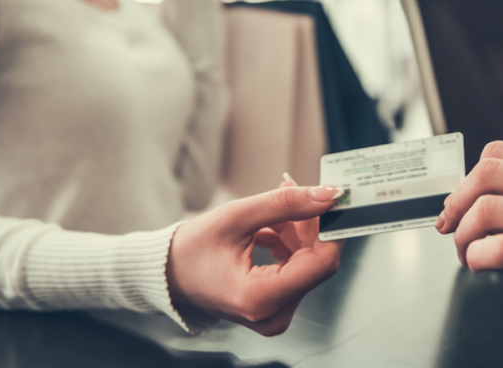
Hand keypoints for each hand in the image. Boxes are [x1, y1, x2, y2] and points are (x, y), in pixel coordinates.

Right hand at [166, 175, 344, 335]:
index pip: (321, 263)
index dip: (332, 227)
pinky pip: (296, 269)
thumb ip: (286, 204)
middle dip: (310, 223)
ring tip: (277, 203)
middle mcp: (273, 315)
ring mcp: (275, 315)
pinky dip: (289, 242)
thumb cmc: (193, 248)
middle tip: (296, 187)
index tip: (334, 197)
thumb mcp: (237, 217)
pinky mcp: (275, 307)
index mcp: (260, 298)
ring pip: (307, 263)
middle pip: (315, 261)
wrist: (168, 274)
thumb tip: (329, 195)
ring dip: (297, 229)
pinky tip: (271, 224)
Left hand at [436, 141, 502, 362]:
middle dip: (456, 203)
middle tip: (450, 226)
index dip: (466, 179)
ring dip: (462, 236)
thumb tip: (472, 190)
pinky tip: (481, 266)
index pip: (498, 153)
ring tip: (468, 252)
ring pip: (486, 210)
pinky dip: (476, 258)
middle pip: (487, 174)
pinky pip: (498, 249)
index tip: (456, 203)